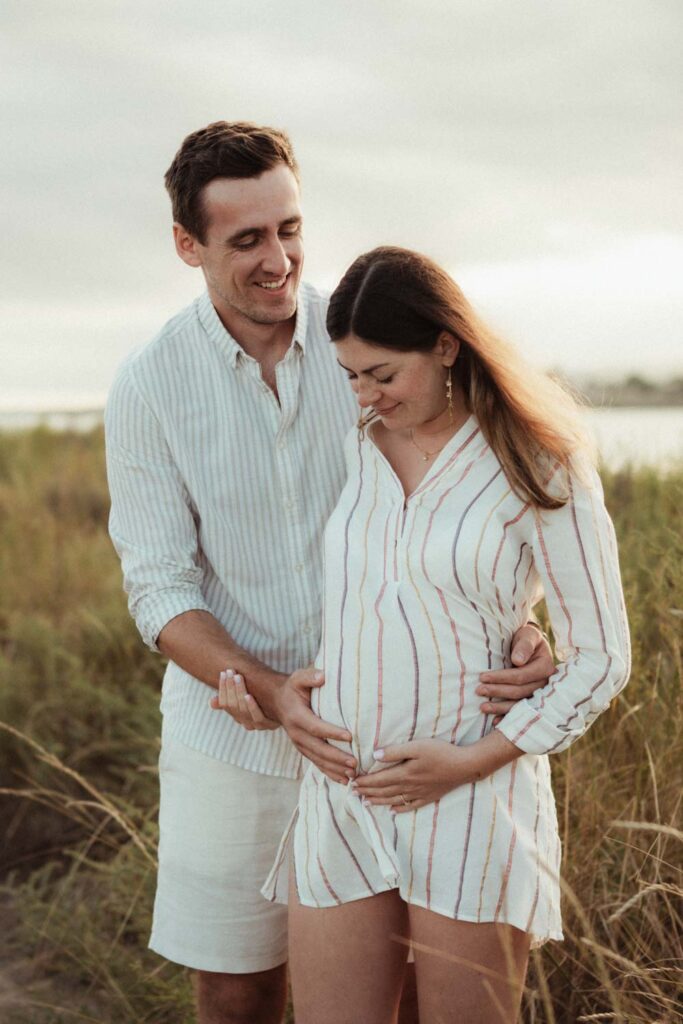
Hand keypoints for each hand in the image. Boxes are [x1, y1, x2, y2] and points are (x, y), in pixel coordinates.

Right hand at [209, 670, 278, 730]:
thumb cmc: (269, 697)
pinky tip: (248, 695)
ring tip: (239, 677)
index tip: (223, 673)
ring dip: (239, 692)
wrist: (292, 705)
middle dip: (230, 688)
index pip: (225, 704)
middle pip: (232, 706)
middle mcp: (247, 723)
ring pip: (242, 710)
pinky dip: (251, 706)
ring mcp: (258, 725)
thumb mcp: (250, 695)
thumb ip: (232, 696)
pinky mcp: (270, 725)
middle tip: (231, 671)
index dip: (223, 689)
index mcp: (240, 716)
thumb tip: (212, 702)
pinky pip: (257, 717)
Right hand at [273, 667, 357, 783]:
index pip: (315, 727)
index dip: (332, 732)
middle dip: (336, 757)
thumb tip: (323, 676)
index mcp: (297, 716)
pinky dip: (330, 773)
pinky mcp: (303, 750)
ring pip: (318, 760)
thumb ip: (310, 675)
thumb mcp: (299, 677)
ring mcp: (299, 744)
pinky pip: (316, 764)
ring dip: (335, 768)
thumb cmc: (294, 688)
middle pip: (318, 748)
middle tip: (355, 763)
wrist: (278, 702)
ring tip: (353, 774)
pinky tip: (344, 780)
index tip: (350, 737)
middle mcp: (296, 733)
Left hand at [352, 740, 475, 812]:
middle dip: (367, 792)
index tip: (352, 782)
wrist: (464, 766)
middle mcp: (409, 787)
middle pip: (383, 791)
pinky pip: (410, 806)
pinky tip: (392, 811)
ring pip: (393, 800)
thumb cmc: (441, 752)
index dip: (364, 781)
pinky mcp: (429, 797)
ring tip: (365, 803)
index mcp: (404, 774)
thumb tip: (375, 755)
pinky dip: (399, 809)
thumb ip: (395, 751)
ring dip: (378, 802)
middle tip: (353, 793)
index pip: (378, 780)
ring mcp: (419, 794)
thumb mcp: (417, 746)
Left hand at [477, 623, 553, 720]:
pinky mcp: (532, 701)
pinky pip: (520, 712)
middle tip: (478, 690)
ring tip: (482, 707)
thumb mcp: (528, 635)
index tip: (482, 677)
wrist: (529, 645)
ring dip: (500, 708)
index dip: (501, 678)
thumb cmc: (527, 638)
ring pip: (519, 705)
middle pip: (519, 692)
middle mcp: (545, 684)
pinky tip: (495, 722)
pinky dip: (507, 718)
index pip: (521, 676)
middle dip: (497, 692)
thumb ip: (524, 645)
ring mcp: (539, 695)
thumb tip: (518, 660)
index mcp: (545, 667)